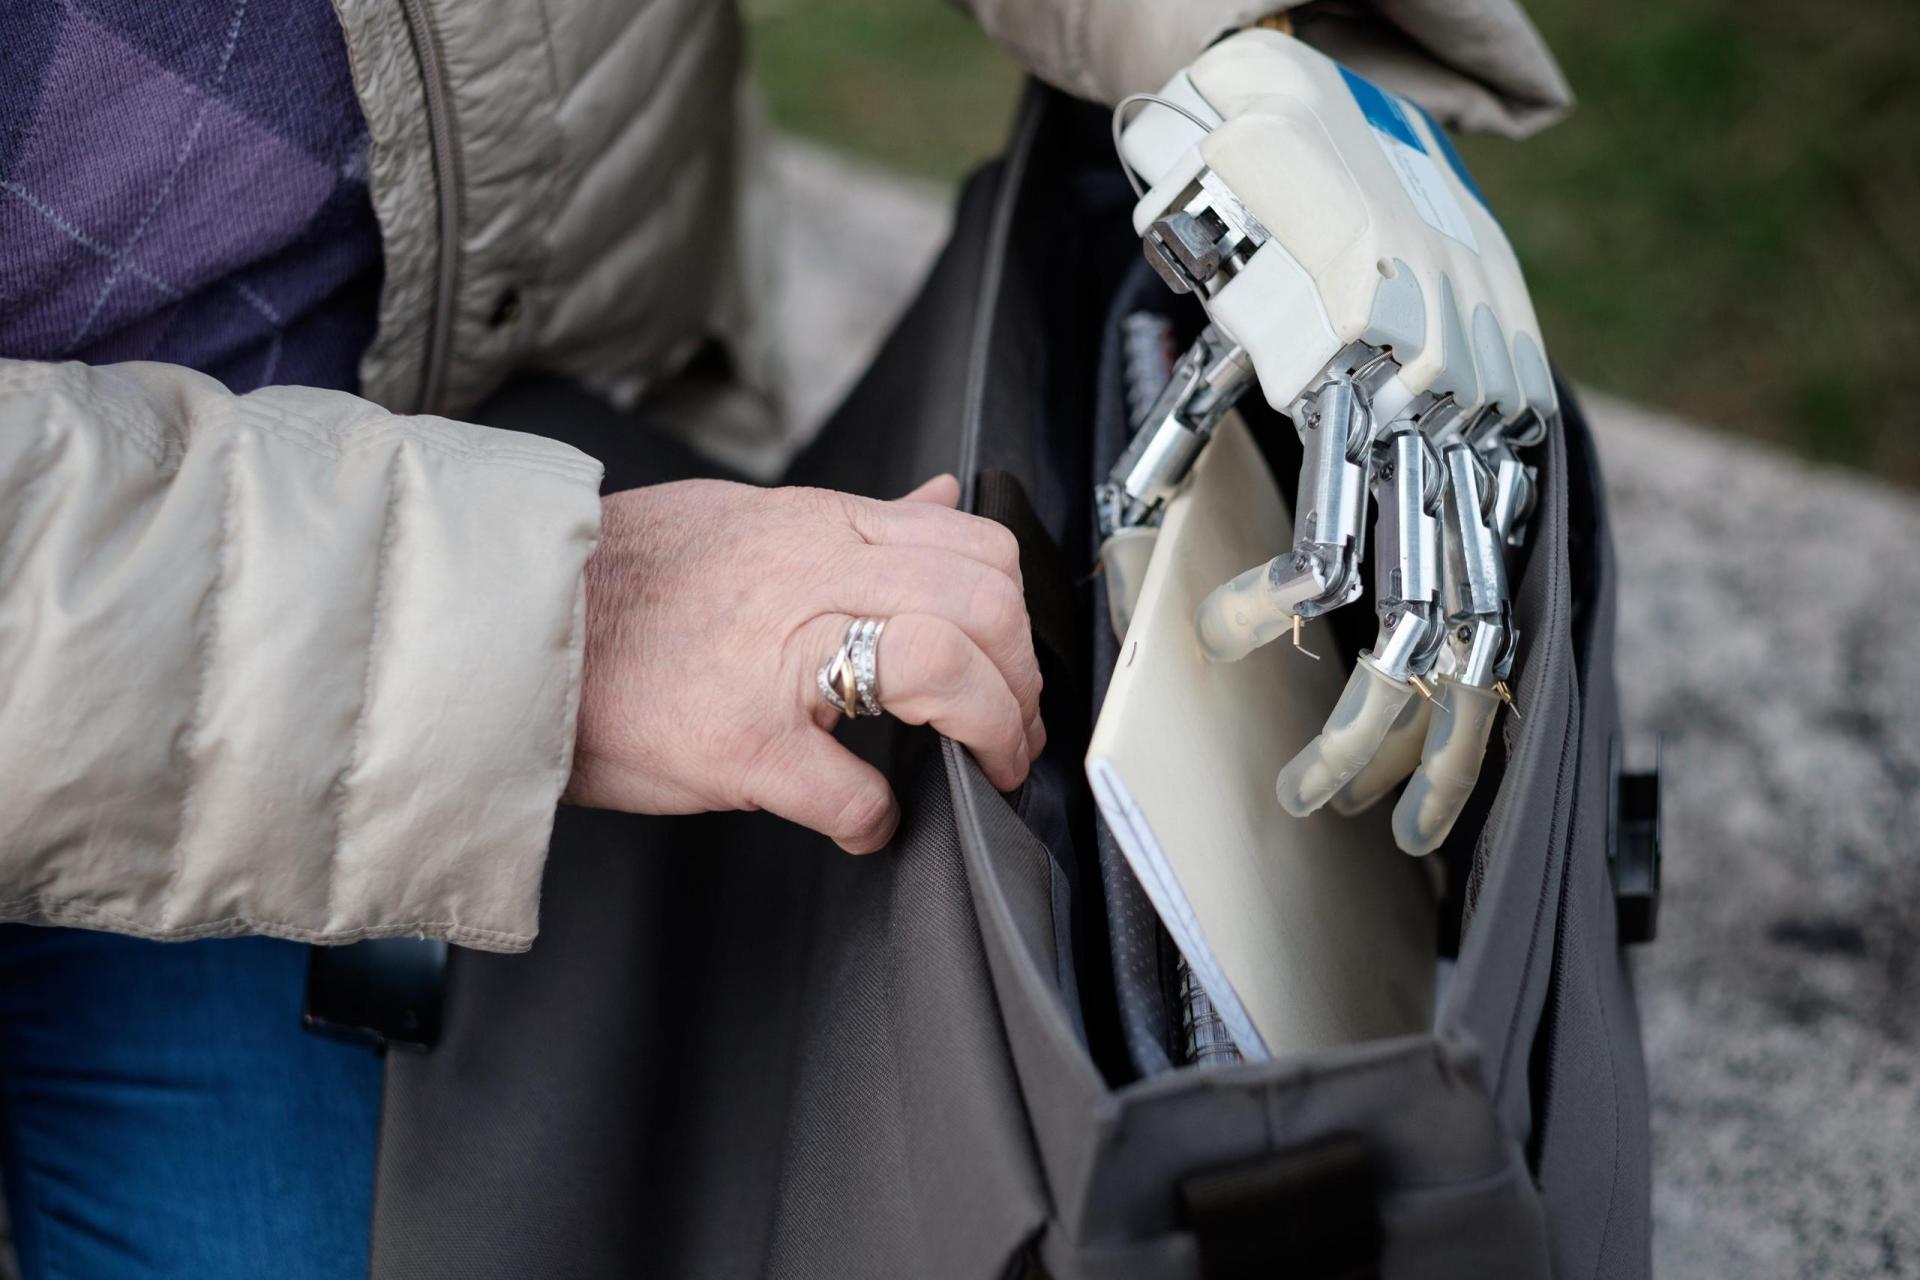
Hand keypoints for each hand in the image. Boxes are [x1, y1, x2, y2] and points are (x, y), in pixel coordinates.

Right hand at [565, 475, 1043, 851]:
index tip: (1014, 668)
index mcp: (820, 527)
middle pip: (986, 605)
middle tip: (1014, 736)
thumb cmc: (622, 585)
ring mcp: (775, 659)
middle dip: (1025, 684)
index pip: (977, 547)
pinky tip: (864, 823)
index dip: (1020, 619)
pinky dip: (876, 820)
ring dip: (989, 734)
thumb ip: (858, 519)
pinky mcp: (737, 742)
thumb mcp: (751, 519)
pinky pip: (851, 791)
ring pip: (947, 669)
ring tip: (979, 773)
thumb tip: (943, 499)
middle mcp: (811, 576)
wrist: (508, 624)